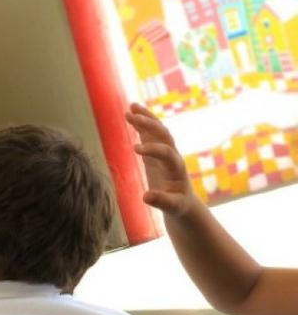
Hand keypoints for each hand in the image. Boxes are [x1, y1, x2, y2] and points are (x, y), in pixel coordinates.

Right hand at [128, 103, 197, 217]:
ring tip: (130, 107)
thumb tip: (145, 197)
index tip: (135, 149)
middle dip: (149, 124)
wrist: (183, 201)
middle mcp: (173, 155)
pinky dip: (142, 123)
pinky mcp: (157, 152)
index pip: (167, 153)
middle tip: (131, 116)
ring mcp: (165, 152)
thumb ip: (162, 201)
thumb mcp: (172, 207)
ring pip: (158, 130)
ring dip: (146, 118)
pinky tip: (131, 114)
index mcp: (177, 168)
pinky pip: (151, 134)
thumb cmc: (178, 206)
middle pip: (164, 135)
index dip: (153, 149)